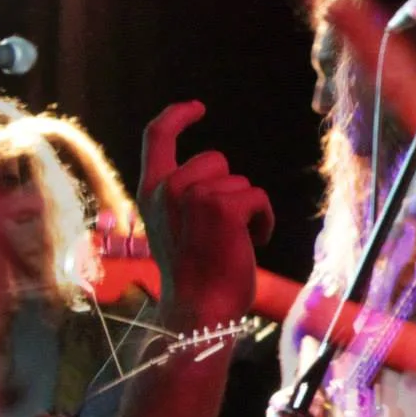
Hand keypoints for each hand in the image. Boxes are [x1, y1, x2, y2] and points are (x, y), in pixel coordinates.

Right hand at [137, 101, 274, 325]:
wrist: (198, 309)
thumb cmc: (194, 274)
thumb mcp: (175, 228)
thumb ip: (183, 197)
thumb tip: (213, 172)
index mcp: (150, 192)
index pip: (156, 137)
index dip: (177, 116)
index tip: (197, 107)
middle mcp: (168, 188)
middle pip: (216, 160)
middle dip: (230, 189)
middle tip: (221, 230)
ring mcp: (194, 195)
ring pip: (240, 183)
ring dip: (247, 211)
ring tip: (232, 243)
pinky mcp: (223, 207)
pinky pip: (258, 198)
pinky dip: (264, 221)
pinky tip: (253, 244)